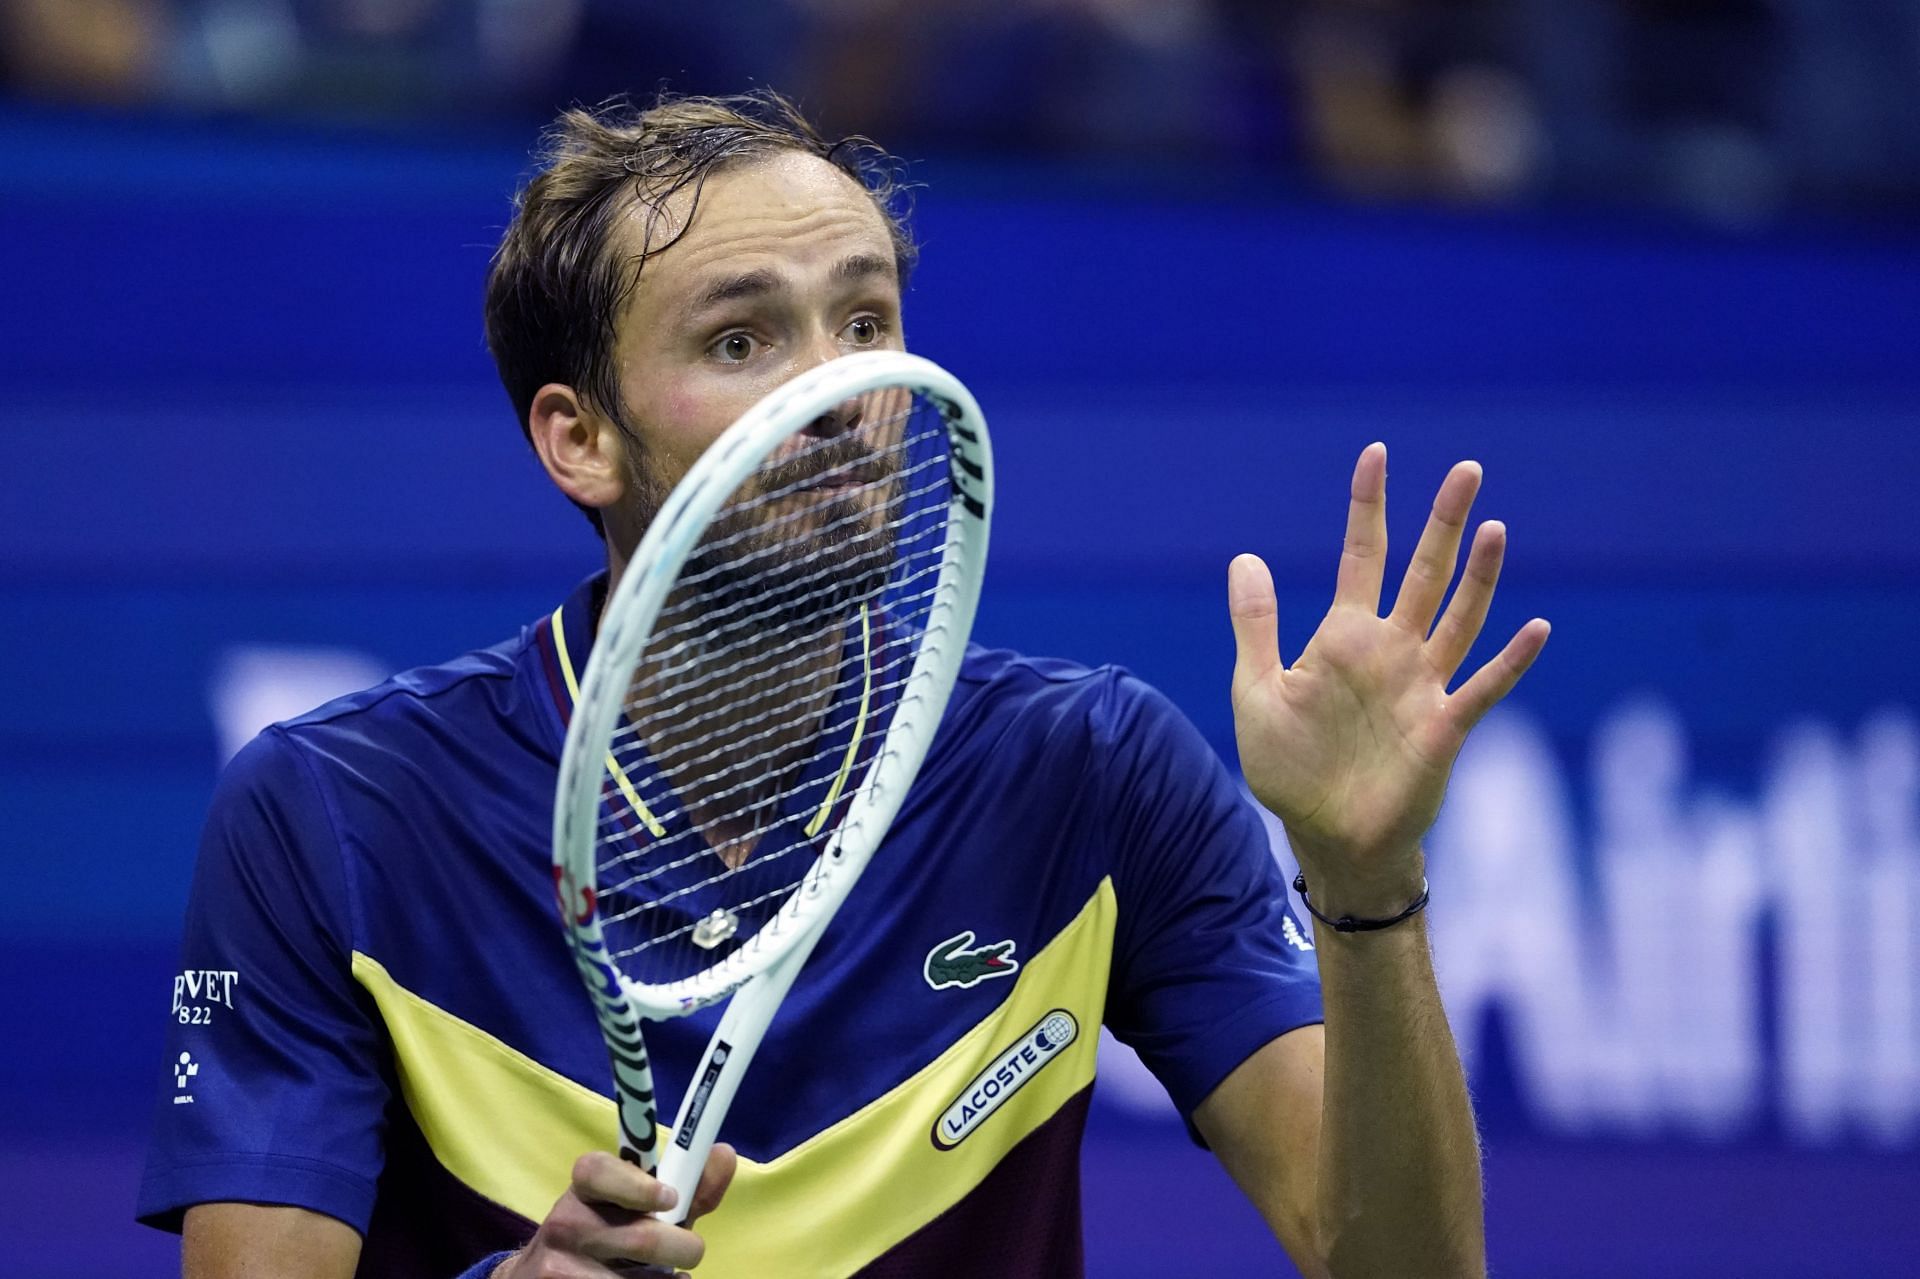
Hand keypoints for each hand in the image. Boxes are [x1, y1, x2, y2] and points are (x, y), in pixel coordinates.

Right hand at [496, 1146, 737, 1277]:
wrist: (545, 1273)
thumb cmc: (610, 1232)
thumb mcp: (642, 1206)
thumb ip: (688, 1186)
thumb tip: (724, 1154)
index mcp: (585, 1186)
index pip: (598, 1171)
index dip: (636, 1184)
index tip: (670, 1197)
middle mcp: (566, 1221)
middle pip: (641, 1239)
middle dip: (683, 1247)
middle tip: (691, 1251)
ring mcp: (558, 1266)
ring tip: (663, 1275)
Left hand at [1227, 443, 1548, 914]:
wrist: (1326, 837)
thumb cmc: (1292, 769)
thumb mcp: (1257, 693)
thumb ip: (1255, 627)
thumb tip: (1244, 557)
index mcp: (1344, 637)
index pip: (1361, 556)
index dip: (1368, 507)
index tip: (1376, 455)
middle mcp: (1391, 651)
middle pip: (1423, 572)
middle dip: (1443, 522)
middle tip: (1466, 469)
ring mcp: (1423, 686)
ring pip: (1458, 617)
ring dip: (1479, 577)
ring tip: (1495, 527)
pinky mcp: (1444, 728)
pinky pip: (1482, 688)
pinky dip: (1509, 661)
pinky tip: (1534, 628)